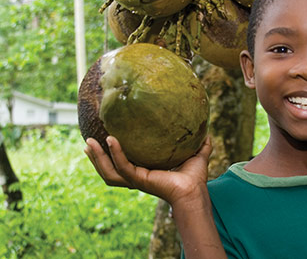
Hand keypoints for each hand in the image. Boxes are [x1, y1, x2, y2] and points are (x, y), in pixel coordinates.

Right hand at [84, 135, 212, 204]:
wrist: (195, 190)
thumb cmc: (195, 177)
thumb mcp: (196, 154)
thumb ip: (201, 143)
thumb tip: (207, 130)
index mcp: (145, 172)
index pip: (121, 165)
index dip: (109, 155)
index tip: (101, 140)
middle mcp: (137, 177)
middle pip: (108, 170)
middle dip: (95, 157)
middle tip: (86, 141)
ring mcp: (136, 180)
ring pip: (108, 172)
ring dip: (96, 158)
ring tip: (88, 142)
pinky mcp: (139, 179)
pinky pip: (122, 166)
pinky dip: (115, 154)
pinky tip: (111, 140)